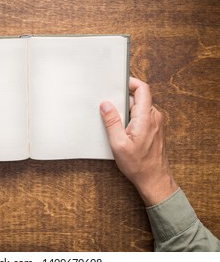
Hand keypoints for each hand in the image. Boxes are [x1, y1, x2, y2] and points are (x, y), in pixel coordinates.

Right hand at [100, 77, 177, 205]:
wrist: (154, 179)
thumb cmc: (138, 164)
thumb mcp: (118, 144)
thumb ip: (111, 122)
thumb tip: (105, 104)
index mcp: (146, 117)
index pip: (142, 89)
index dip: (130, 82)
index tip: (117, 83)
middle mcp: (154, 117)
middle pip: (138, 97)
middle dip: (122, 98)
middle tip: (108, 105)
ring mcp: (156, 122)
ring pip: (139, 107)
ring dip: (125, 109)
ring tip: (113, 121)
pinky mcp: (154, 128)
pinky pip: (141, 115)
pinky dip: (130, 117)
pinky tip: (121, 129)